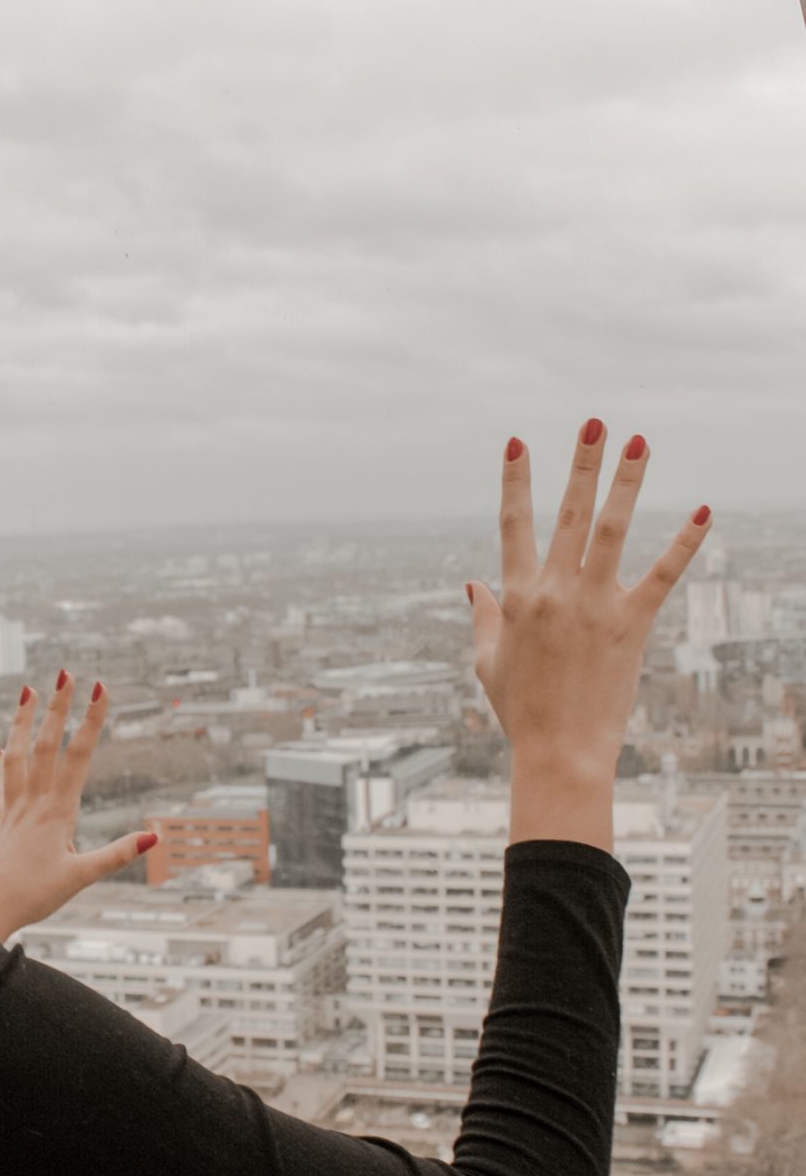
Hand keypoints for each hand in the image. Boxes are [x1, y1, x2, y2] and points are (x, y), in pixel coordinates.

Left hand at [0, 674, 155, 937]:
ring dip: (22, 723)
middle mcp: (33, 803)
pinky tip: (0, 752)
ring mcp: (12, 811)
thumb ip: (118, 854)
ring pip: (17, 757)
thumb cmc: (36, 896)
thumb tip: (155, 836)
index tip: (99, 687)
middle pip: (46, 745)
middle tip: (66, 672)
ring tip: (26, 692)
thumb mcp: (83, 876)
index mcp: (57, 811)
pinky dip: (0, 767)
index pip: (78, 755)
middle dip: (58, 707)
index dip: (90, 720)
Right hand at [467, 420, 710, 775]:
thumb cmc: (520, 711)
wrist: (559, 753)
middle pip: (568, 514)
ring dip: (625, 482)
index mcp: (516, 598)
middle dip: (581, 464)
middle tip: (594, 422)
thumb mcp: (488, 662)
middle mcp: (554, 592)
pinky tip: (703, 510)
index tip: (517, 440)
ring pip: (610, 530)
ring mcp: (593, 606)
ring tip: (638, 442)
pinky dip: (684, 542)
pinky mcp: (630, 625)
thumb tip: (471, 585)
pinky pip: (662, 576)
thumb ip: (482, 618)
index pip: (512, 525)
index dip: (515, 480)